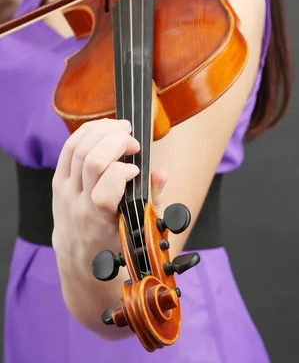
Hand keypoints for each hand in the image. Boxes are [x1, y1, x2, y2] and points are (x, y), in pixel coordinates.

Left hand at [52, 118, 167, 266]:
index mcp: (101, 220)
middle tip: (133, 142)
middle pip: (91, 161)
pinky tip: (104, 128)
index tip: (137, 171)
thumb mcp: (141, 227)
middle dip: (116, 142)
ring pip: (78, 149)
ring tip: (121, 128)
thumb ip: (153, 199)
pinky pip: (68, 147)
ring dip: (102, 131)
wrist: (79, 253)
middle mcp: (79, 204)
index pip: (105, 191)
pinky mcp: (57, 181)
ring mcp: (65, 191)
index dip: (124, 172)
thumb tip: (160, 173)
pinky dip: (87, 132)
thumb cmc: (114, 239)